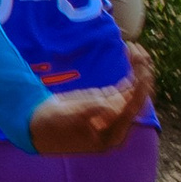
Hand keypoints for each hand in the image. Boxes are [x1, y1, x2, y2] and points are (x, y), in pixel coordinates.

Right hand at [30, 44, 156, 160]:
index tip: (137, 63)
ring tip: (134, 46)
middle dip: (142, 72)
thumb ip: (89, 111)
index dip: (139, 85)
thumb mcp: (67, 118)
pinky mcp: (109, 103)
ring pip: (136, 90)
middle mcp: (119, 125)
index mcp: (112, 135)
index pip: (133, 108)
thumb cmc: (50, 125)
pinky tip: (129, 53)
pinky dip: (131, 71)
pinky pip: (126, 87)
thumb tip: (111, 106)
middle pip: (140, 97)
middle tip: (135, 47)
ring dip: (139, 69)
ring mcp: (115, 113)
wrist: (38, 127)